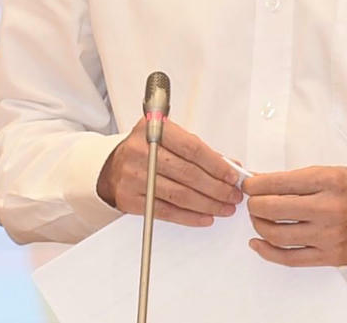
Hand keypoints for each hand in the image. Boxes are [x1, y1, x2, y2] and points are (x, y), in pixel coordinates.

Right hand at [96, 116, 243, 225]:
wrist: (112, 167)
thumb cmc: (147, 150)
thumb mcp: (169, 138)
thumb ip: (199, 150)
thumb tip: (231, 166)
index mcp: (154, 129)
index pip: (192, 148)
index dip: (216, 164)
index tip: (232, 175)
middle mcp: (142, 152)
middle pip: (188, 173)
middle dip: (216, 187)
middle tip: (233, 195)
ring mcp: (134, 177)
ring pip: (179, 195)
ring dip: (207, 204)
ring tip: (224, 208)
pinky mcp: (131, 199)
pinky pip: (166, 212)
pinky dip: (189, 216)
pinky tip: (205, 217)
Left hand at [244, 166, 346, 266]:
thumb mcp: (329, 173)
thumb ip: (295, 179)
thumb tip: (260, 181)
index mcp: (328, 181)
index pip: (279, 182)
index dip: (255, 184)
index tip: (248, 185)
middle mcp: (327, 208)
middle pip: (273, 208)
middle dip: (254, 204)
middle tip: (252, 201)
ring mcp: (327, 235)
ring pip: (277, 234)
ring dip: (258, 225)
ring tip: (258, 218)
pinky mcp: (328, 256)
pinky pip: (289, 258)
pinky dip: (267, 252)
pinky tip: (258, 242)